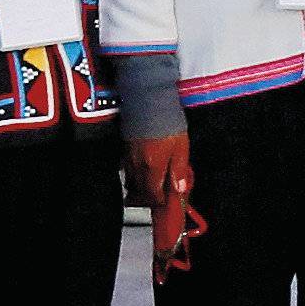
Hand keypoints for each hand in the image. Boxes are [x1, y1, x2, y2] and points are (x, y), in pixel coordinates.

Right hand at [137, 130, 199, 269]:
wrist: (149, 100)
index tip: (165, 204)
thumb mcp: (181, 148)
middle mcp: (137, 166)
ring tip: (147, 188)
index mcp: (153, 169)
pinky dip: (132, 173)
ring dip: (138, 187)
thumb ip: (179, 170)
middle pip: (139, 191)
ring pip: (131, 180)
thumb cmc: (168, 123)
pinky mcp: (124, 146)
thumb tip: (179, 189)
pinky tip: (139, 169)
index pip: (153, 195)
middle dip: (146, 198)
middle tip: (153, 201)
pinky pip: (126, 167)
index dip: (159, 203)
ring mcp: (128, 156)